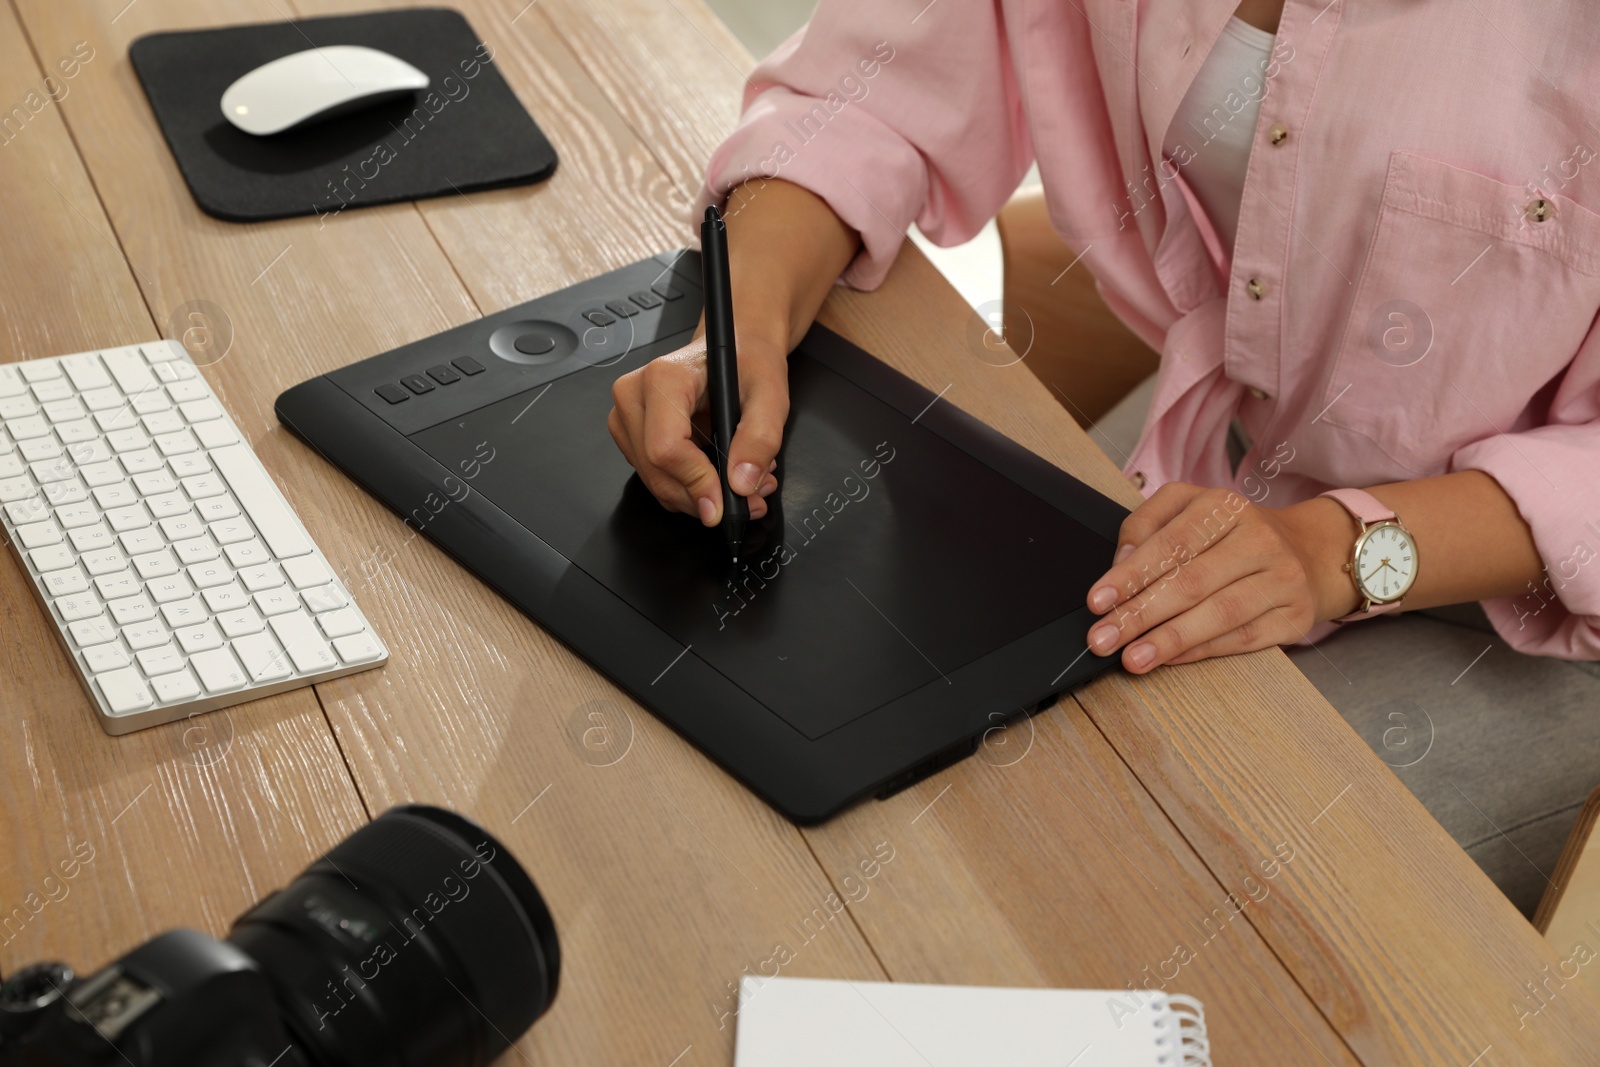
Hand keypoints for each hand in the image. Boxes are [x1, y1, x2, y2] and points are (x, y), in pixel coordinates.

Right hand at [607, 335, 785, 523]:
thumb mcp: (770, 395)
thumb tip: (741, 483)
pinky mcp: (630, 434)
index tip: (724, 503)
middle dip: (702, 496)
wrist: (737, 348)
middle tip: (749, 500)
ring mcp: (627, 416)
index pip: (666, 447)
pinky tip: (719, 476)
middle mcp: (634, 395)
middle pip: (657, 471)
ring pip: (655, 482)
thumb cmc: (749, 362)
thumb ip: (760, 438)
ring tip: (741, 485)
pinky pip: (656, 478)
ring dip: (698, 496)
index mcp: (664, 377)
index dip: (696, 482)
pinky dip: (689, 488)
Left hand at [1083, 484, 1360, 672]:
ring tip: (1132, 658)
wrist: (1308, 552)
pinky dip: (1202, 651)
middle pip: (1191, 581)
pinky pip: (1243, 639)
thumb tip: (1120, 562)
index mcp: (1224, 506)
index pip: (1171, 543)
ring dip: (1169, 640)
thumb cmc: (1231, 534)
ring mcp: (1282, 579)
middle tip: (1103, 639)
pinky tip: (1170, 659)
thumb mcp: (1188, 509)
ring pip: (1219, 614)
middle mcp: (1258, 539)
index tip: (1098, 600)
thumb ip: (1147, 525)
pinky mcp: (1295, 616)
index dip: (1131, 575)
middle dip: (1140, 615)